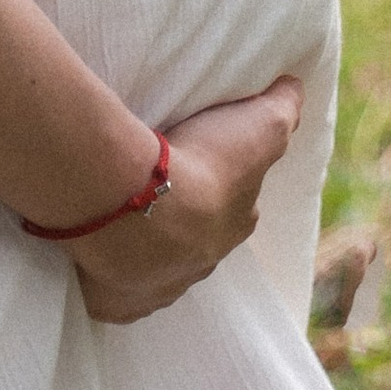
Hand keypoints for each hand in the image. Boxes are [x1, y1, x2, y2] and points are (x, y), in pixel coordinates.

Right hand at [70, 81, 303, 325]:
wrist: (139, 205)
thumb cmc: (201, 165)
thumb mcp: (258, 127)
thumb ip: (281, 109)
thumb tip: (295, 87)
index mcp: (232, 226)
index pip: (236, 209)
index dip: (223, 189)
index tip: (203, 170)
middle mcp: (199, 263)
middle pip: (194, 241)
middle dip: (183, 223)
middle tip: (157, 193)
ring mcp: (157, 288)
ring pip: (155, 269)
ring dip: (144, 250)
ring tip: (119, 221)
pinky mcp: (115, 301)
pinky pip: (114, 294)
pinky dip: (107, 281)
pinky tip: (95, 262)